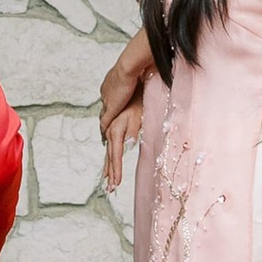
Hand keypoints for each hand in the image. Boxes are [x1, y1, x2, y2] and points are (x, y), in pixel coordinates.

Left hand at [99, 50, 146, 192]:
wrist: (139, 72)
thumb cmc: (147, 84)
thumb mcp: (148, 103)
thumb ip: (148, 112)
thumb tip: (152, 116)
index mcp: (122, 120)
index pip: (116, 142)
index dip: (115, 157)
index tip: (113, 171)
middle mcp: (115, 124)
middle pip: (111, 151)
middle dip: (110, 169)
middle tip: (108, 186)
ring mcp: (115, 127)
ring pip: (112, 155)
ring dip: (112, 172)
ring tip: (111, 188)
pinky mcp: (118, 127)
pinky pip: (116, 152)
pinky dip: (115, 166)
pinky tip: (114, 180)